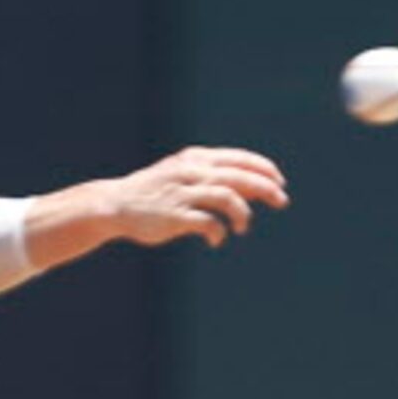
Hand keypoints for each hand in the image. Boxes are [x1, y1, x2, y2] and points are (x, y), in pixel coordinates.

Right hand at [102, 146, 289, 247]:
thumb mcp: (182, 173)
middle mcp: (191, 172)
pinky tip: (217, 239)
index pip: (238, 159)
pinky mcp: (175, 216)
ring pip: (227, 197)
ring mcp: (183, 193)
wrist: (115, 204)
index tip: (279, 182)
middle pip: (239, 177)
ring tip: (242, 227)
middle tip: (282, 201)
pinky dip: (218, 232)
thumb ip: (211, 175)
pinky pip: (208, 223)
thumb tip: (249, 186)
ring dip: (242, 213)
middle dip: (266, 188)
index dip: (263, 169)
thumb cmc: (154, 192)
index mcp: (195, 159)